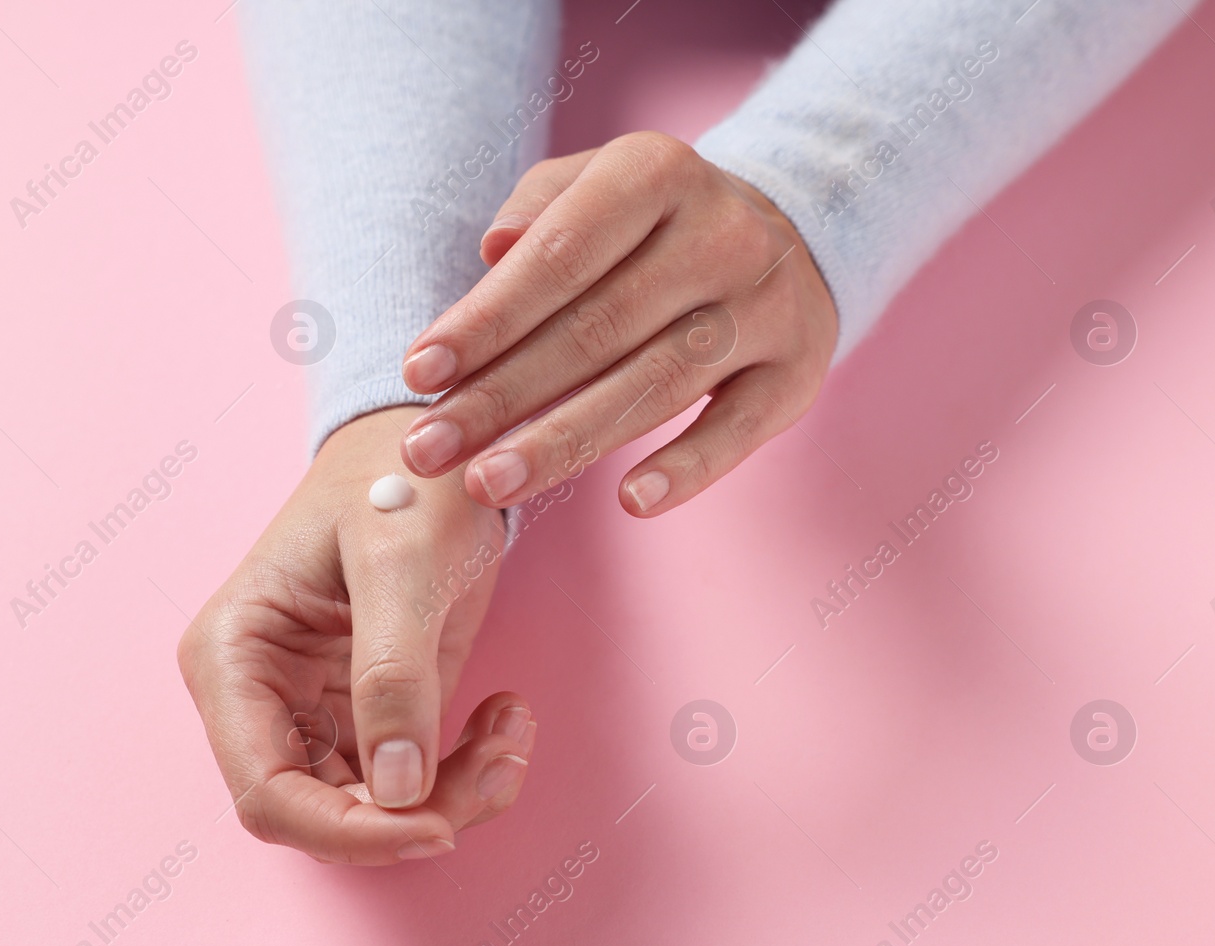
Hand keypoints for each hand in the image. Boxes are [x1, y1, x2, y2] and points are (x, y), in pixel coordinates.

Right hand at [178, 407, 532, 864]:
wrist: (438, 439)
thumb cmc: (402, 476)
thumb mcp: (404, 563)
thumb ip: (394, 674)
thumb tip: (397, 792)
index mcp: (233, 659)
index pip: (266, 792)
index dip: (348, 831)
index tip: (436, 827)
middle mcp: (263, 698)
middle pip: (326, 814)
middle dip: (418, 812)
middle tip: (503, 763)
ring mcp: (319, 710)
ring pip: (377, 810)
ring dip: (456, 793)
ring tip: (515, 732)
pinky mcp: (375, 712)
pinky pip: (415, 782)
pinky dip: (469, 769)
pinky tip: (508, 715)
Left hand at [396, 131, 837, 516]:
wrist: (792, 233)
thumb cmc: (653, 224)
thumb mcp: (596, 185)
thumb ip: (538, 209)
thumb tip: (491, 252)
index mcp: (658, 173)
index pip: (559, 255)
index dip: (485, 319)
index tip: (417, 373)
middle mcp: (722, 234)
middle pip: (597, 330)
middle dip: (500, 397)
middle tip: (427, 452)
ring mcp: (767, 305)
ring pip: (656, 385)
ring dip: (564, 443)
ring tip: (487, 484)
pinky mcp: (796, 371)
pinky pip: (739, 429)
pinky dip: (688, 468)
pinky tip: (630, 503)